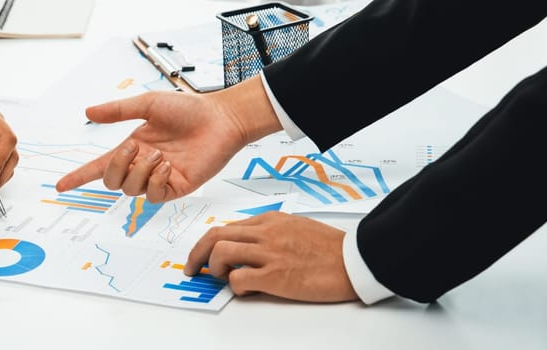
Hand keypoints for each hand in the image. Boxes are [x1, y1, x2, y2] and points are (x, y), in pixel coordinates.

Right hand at [56, 75, 282, 201]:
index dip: (79, 177)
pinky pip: (152, 195)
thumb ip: (118, 110)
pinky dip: (156, 180)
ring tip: (160, 154)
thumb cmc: (189, 109)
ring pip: (130, 190)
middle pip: (111, 181)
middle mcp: (142, 165)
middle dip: (117, 165)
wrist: (220, 119)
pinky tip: (168, 166)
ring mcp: (158, 179)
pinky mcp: (175, 188)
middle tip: (135, 147)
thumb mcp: (148, 104)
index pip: (99, 166)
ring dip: (140, 170)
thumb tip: (88, 112)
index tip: (60, 186)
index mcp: (132, 147)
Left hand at [184, 212, 357, 302]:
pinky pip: (238, 279)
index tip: (202, 255)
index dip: (209, 242)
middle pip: (215, 235)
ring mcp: (269, 253)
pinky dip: (235, 287)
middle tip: (191, 268)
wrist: (355, 260)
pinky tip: (247, 290)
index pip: (227, 227)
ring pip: (220, 252)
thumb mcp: (297, 227)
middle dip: (196, 253)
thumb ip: (271, 233)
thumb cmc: (331, 248)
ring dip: (213, 267)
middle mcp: (266, 232)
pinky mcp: (275, 275)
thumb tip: (248, 246)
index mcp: (270, 220)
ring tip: (222, 278)